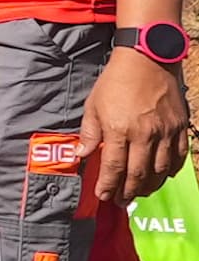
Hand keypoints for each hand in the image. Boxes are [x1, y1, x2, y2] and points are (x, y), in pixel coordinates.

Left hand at [86, 45, 190, 206]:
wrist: (147, 59)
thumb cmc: (116, 81)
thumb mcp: (93, 105)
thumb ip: (90, 133)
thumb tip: (81, 155)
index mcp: (119, 130)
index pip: (114, 167)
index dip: (108, 185)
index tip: (103, 196)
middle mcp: (145, 134)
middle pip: (138, 174)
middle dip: (128, 192)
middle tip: (121, 201)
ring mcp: (166, 132)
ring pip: (160, 170)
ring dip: (149, 186)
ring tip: (139, 192)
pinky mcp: (180, 127)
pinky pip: (178, 156)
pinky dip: (170, 170)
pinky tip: (162, 176)